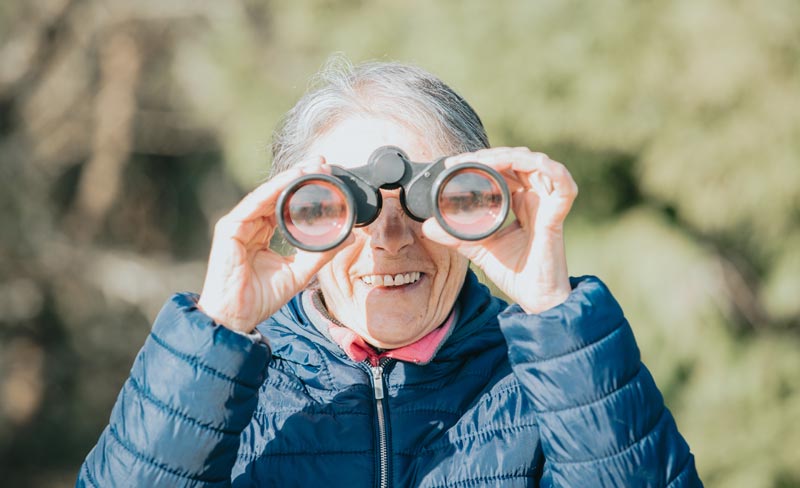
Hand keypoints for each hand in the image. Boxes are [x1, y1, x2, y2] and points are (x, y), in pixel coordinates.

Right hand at [197, 158, 351, 332]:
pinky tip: (292, 179)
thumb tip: (347, 236)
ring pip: (266, 194)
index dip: (304, 190)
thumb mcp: (299, 273)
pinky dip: (274, 189)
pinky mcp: (229, 228)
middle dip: (299, 176)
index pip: (284, 205)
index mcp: (262, 234)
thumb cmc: (260, 298)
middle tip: (323, 163)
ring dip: (289, 178)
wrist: (236, 317)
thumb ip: (320, 253)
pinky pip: (255, 203)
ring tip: (312, 166)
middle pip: (275, 194)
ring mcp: (238, 225)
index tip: (327, 177)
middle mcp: (249, 226)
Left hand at [422, 147, 577, 313]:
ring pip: (537, 163)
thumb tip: (428, 226)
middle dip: (492, 154)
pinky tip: (523, 165)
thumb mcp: (478, 247)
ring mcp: (549, 203)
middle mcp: (536, 198)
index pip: (505, 169)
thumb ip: (456, 235)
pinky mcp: (558, 214)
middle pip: (519, 160)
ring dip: (511, 156)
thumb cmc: (514, 272)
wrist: (534, 297)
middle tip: (463, 160)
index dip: (483, 160)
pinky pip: (562, 183)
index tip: (454, 163)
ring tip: (485, 160)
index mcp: (521, 202)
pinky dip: (546, 168)